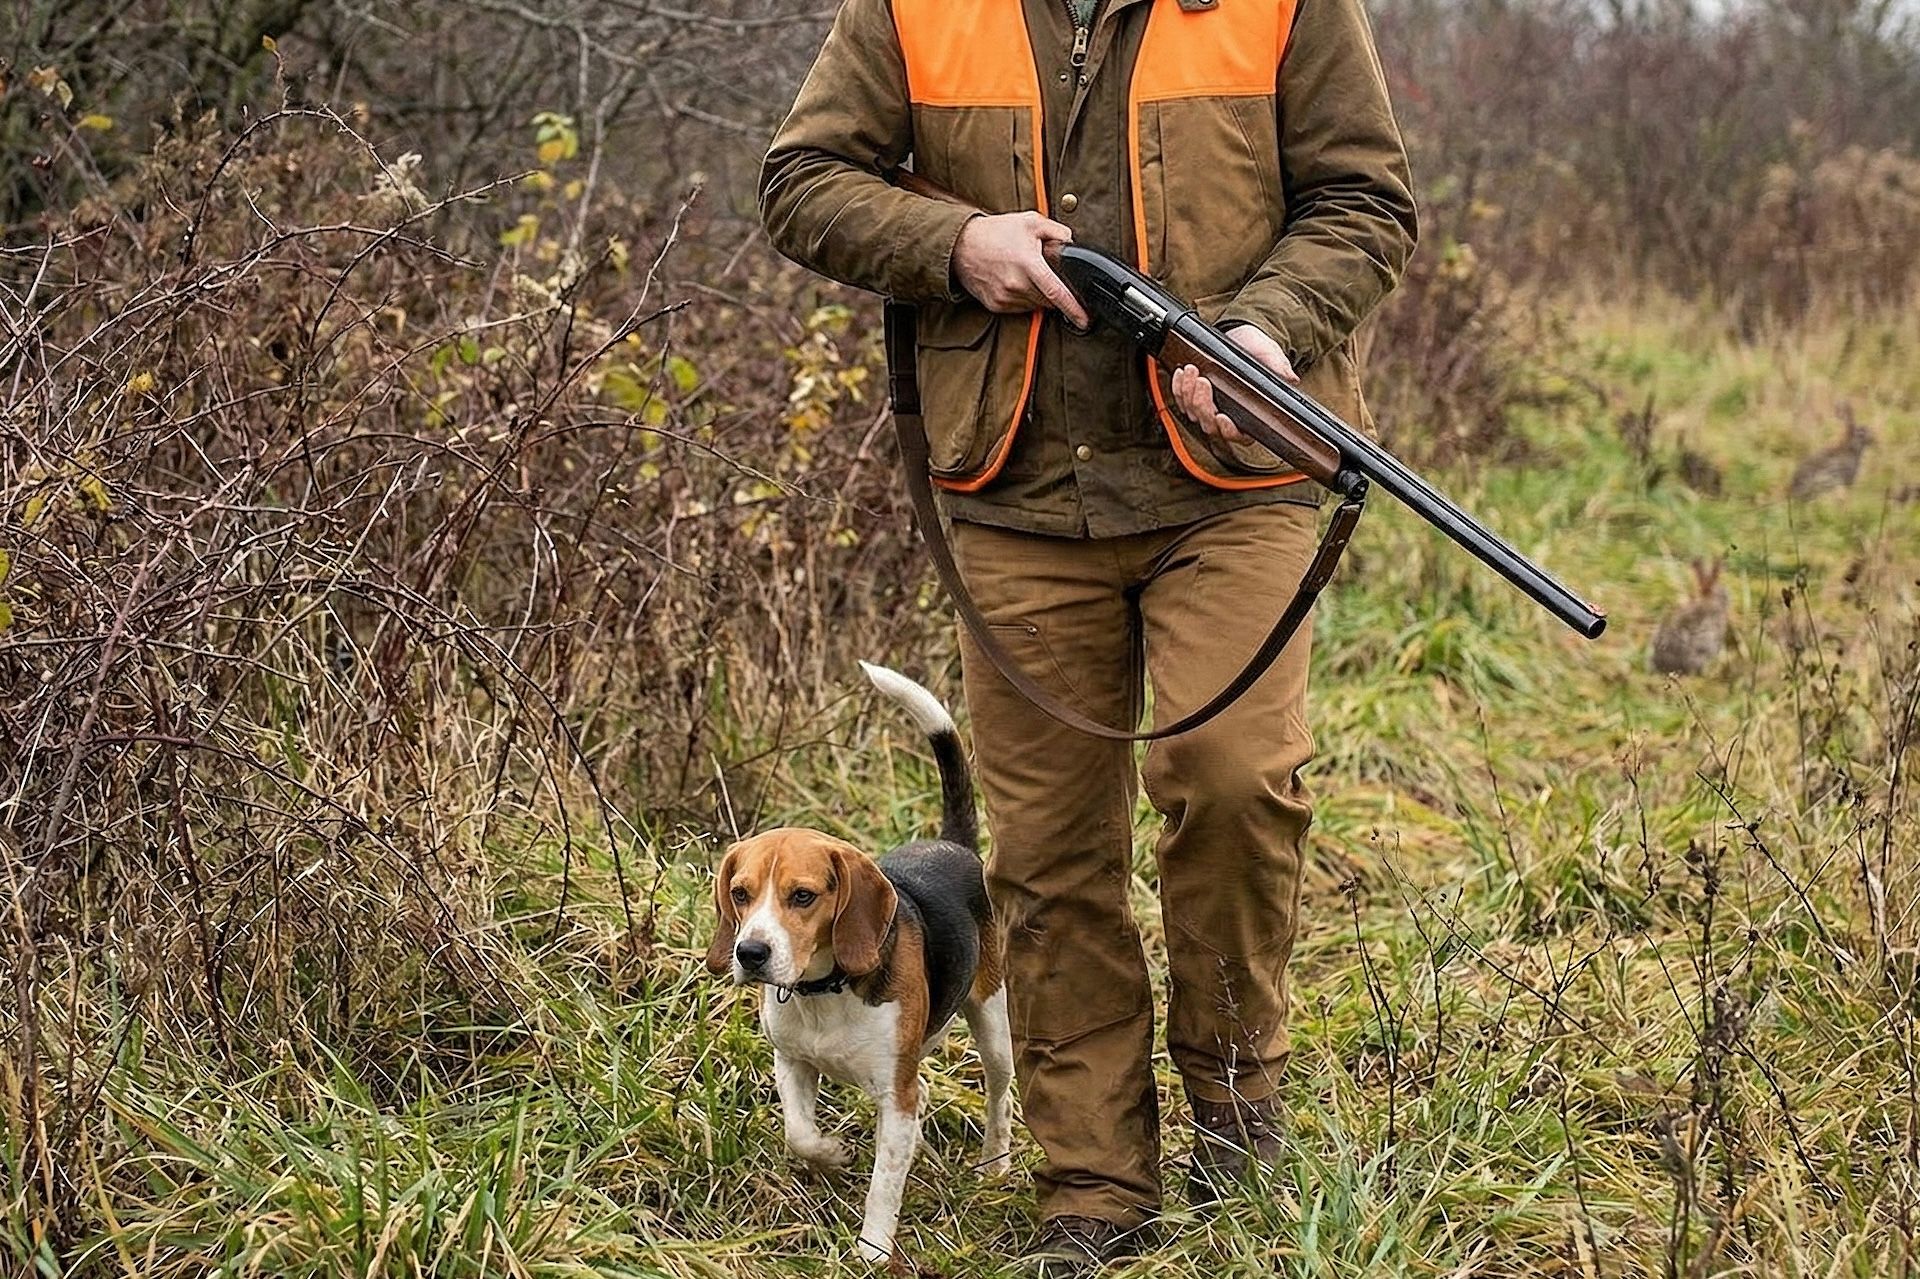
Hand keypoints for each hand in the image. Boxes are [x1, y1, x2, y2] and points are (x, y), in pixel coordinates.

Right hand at [951, 212, 1090, 328]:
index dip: (1074, 309)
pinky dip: (1023, 297)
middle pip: (1048, 299)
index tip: (1085, 320)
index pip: (1056, 292)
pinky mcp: (996, 305)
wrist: (961, 245)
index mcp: (1028, 264)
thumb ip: (1057, 231)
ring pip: (1035, 304)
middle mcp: (1016, 285)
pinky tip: (1014, 280)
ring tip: (1025, 273)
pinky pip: (1020, 307)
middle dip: (1053, 289)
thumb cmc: (995, 232)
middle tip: (1043, 271)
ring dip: (1038, 294)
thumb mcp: (1030, 222)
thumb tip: (1072, 244)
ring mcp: (1005, 298)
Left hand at [1170, 324, 1297, 440]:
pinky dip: (1179, 387)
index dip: (1229, 430)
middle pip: (1209, 425)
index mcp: (1250, 416)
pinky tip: (1182, 373)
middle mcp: (1227, 416)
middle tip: (1203, 382)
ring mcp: (1209, 408)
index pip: (1239, 435)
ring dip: (1188, 394)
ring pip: (1193, 413)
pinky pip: (1181, 399)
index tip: (1222, 417)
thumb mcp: (1270, 356)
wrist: (1241, 336)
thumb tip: (1289, 378)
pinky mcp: (1194, 396)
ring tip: (1192, 371)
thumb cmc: (1257, 351)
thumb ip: (1278, 368)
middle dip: (1202, 405)